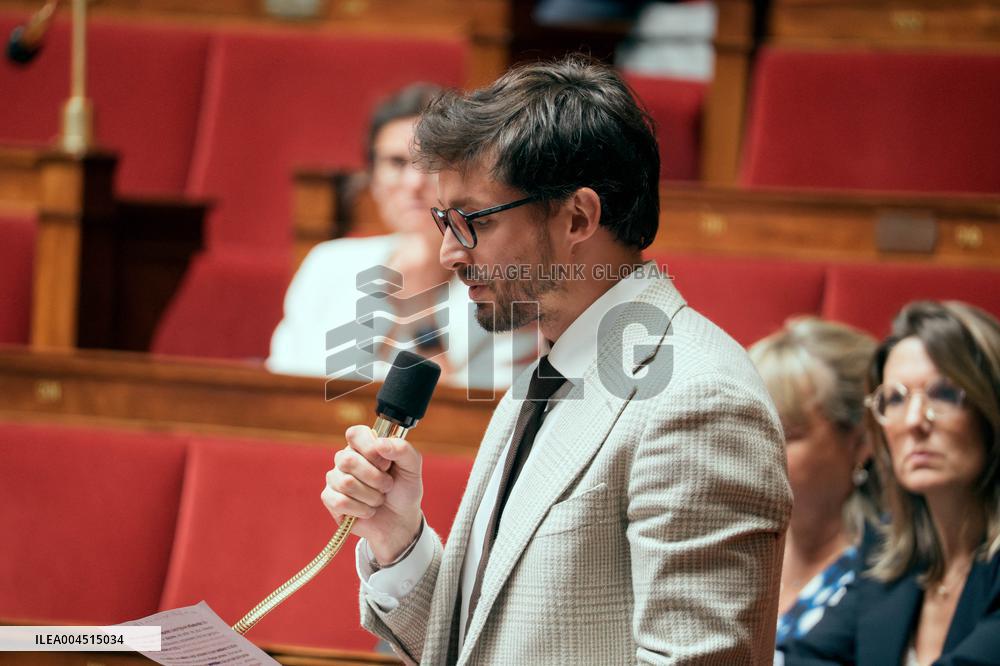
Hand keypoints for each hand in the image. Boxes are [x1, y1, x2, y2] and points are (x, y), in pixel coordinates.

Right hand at [321, 424, 423, 563]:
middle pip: (348, 460)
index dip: (370, 449)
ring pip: (346, 483)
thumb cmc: (404, 490)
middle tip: (387, 485)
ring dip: (371, 496)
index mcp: (364, 445)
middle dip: (375, 478)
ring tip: (379, 498)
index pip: (354, 433)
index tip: (386, 463)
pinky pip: (339, 501)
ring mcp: (335, 478)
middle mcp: (346, 458)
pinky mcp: (330, 498)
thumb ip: (402, 449)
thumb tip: (380, 443)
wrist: (400, 521)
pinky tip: (368, 510)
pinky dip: (361, 509)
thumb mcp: (412, 467)